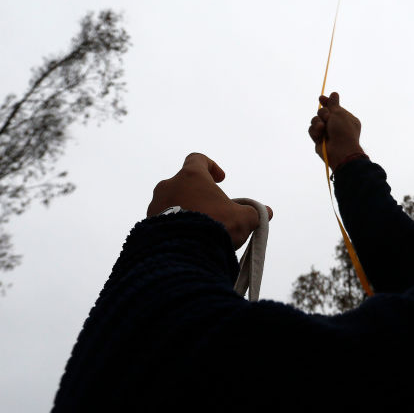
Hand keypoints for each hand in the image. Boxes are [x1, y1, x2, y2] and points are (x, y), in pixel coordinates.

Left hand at [147, 153, 272, 248]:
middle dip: (198, 195)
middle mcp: (168, 186)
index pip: (197, 159)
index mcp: (190, 176)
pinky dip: (174, 227)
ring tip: (199, 230)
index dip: (211, 167)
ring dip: (185, 211)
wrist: (181, 253)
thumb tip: (266, 212)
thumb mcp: (242, 219)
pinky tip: (186, 241)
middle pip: (184, 184)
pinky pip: (162, 221)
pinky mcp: (147, 225)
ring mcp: (155, 205)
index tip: (220, 180)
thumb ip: (254, 213)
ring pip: (172, 203)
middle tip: (212, 211)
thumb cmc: (213, 226)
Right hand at [308, 92, 363, 169]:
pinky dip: (315, 131)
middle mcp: (336, 126)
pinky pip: (312, 130)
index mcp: (346, 119)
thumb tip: (334, 93)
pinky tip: (319, 134)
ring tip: (322, 127)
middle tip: (327, 117)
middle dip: (323, 113)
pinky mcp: (319, 139)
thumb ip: (333, 104)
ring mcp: (327, 133)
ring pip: (315, 121)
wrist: (340, 151)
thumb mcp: (339, 113)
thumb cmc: (343, 131)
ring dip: (317, 122)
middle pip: (323, 113)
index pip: (334, 108)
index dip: (327, 102)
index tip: (321, 98)